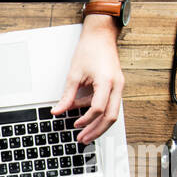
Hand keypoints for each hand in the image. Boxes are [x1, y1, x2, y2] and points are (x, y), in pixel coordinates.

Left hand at [52, 17, 124, 143]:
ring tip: (85, 134)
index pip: (98, 108)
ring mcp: (119, 87)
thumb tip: (57, 112)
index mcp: (107, 81)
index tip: (74, 124)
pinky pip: (110, 105)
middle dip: (96, 130)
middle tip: (83, 139)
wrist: (101, 37)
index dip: (86, 119)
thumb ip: (67, 96)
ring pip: (113, 114)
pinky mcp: (116, 87)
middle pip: (110, 117)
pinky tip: (85, 117)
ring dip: (99, 126)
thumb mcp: (74, 74)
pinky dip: (98, 113)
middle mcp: (117, 86)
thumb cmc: (89, 50)